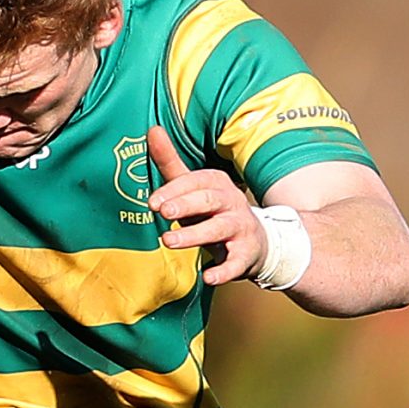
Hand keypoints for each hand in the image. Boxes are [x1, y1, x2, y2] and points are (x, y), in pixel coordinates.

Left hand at [147, 125, 263, 285]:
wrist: (256, 242)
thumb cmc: (214, 212)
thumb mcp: (193, 187)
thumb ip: (171, 162)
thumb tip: (152, 129)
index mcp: (216, 183)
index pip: (195, 182)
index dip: (175, 190)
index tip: (153, 202)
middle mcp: (231, 202)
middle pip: (209, 200)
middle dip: (186, 205)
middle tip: (163, 213)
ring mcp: (240, 228)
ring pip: (220, 229)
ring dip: (195, 235)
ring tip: (169, 241)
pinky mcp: (245, 254)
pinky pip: (236, 262)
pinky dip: (224, 270)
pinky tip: (208, 277)